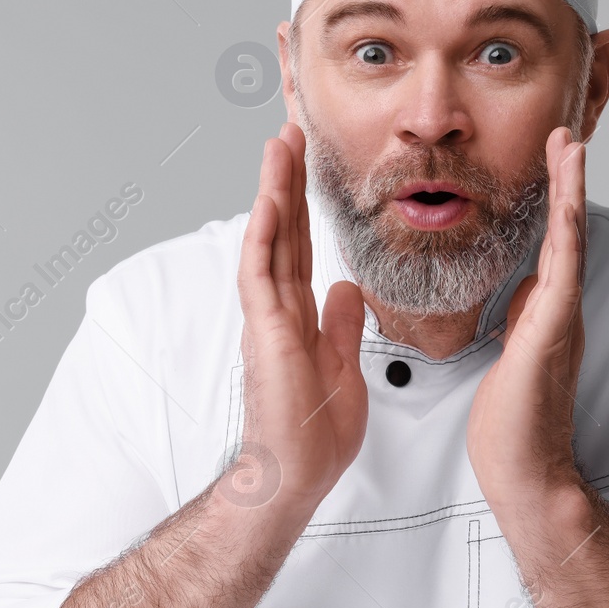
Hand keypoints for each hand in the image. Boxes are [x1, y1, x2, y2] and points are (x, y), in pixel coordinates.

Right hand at [235, 122, 368, 504]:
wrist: (296, 475)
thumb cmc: (315, 433)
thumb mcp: (345, 366)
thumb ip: (342, 324)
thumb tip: (348, 288)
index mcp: (300, 316)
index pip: (300, 247)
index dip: (303, 205)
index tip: (306, 164)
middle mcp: (279, 310)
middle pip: (281, 231)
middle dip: (286, 180)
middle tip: (289, 132)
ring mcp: (269, 318)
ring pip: (268, 241)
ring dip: (272, 191)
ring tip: (278, 145)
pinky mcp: (266, 332)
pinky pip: (260, 275)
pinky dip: (262, 235)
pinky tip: (267, 201)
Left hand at [465, 126, 587, 503]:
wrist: (525, 472)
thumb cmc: (512, 425)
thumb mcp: (508, 355)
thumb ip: (518, 320)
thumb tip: (518, 292)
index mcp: (545, 312)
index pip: (552, 243)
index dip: (553, 199)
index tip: (550, 159)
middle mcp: (559, 309)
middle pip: (568, 230)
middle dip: (567, 180)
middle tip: (567, 134)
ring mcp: (559, 318)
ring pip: (571, 240)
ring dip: (571, 190)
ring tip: (571, 146)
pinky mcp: (551, 331)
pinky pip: (564, 271)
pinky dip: (569, 230)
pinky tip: (569, 200)